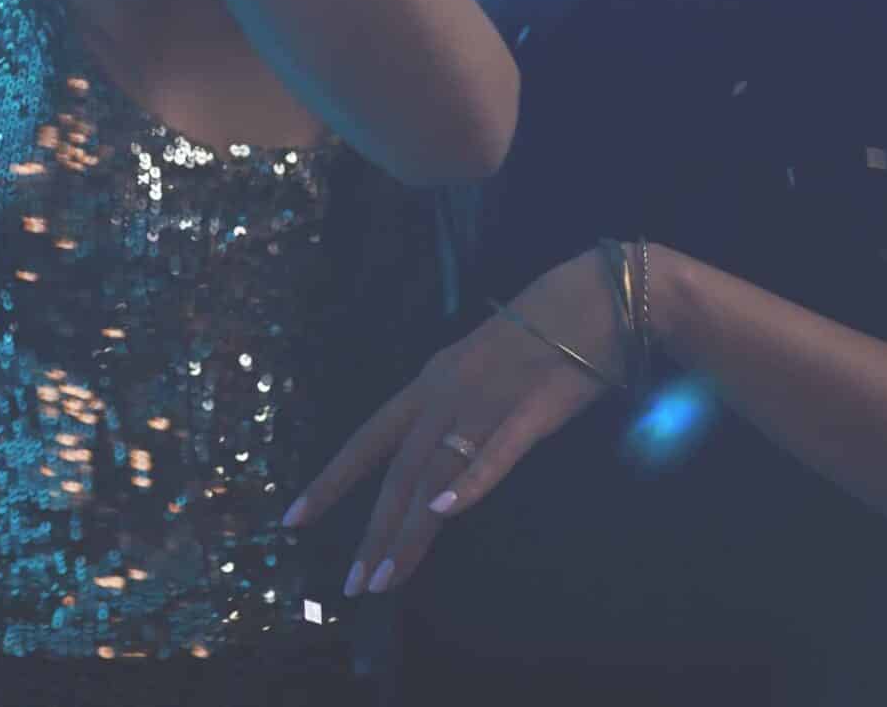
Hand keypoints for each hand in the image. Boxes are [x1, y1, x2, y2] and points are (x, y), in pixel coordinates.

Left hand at [284, 247, 623, 597]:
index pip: (366, 441)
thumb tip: (432, 463)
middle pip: (398, 472)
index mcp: (429, 385)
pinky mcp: (532, 408)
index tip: (293, 519)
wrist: (594, 300)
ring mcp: (486, 401)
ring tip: (386, 576)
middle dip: (373, 531)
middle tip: (352, 585)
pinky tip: (443, 512)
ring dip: (409, 529)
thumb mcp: (478, 374)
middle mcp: (445, 394)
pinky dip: (467, 481)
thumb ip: (453, 415)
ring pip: (435, 473)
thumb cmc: (540, 340)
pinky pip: (495, 451)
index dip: (331, 482)